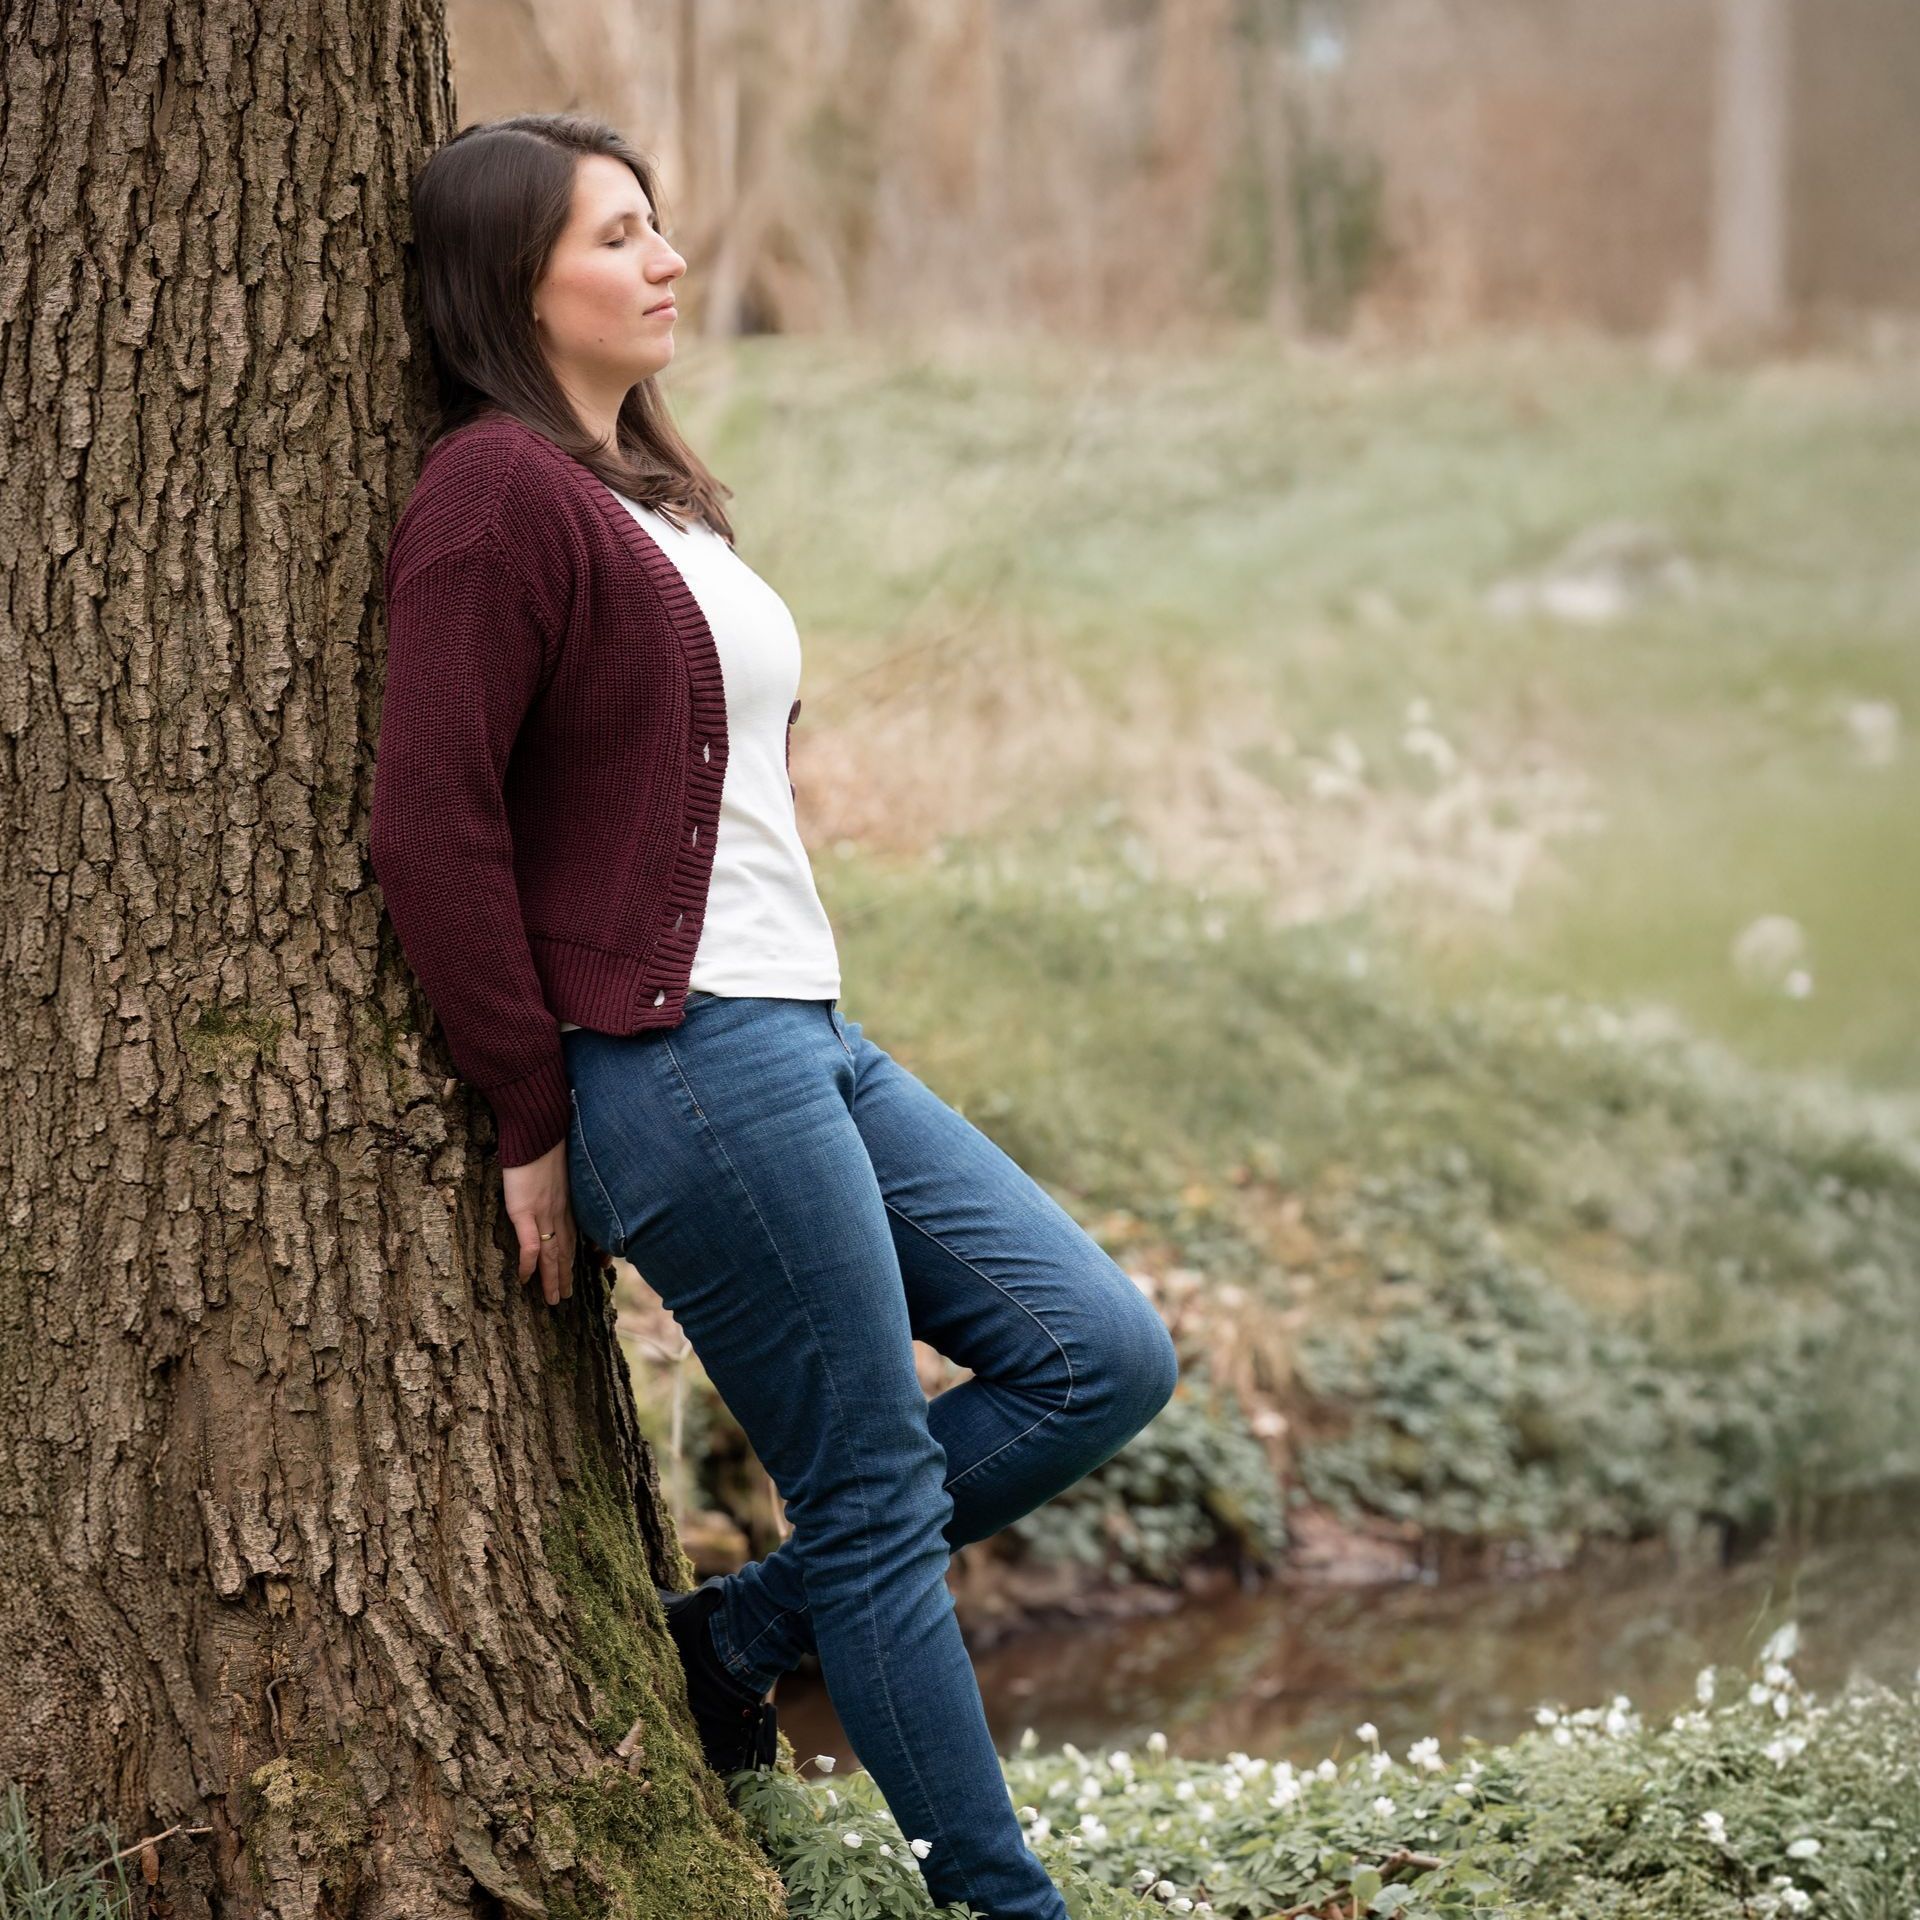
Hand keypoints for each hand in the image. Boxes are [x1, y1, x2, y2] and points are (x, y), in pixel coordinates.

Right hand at [501, 1139, 614, 1305]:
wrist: (537, 1128)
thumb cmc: (542, 1141)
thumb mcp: (554, 1165)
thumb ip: (553, 1181)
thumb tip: (548, 1185)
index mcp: (565, 1201)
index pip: (571, 1237)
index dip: (572, 1257)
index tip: (574, 1273)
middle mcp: (558, 1211)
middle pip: (565, 1251)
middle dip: (565, 1276)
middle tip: (565, 1298)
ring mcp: (543, 1212)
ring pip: (551, 1254)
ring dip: (552, 1279)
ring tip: (553, 1300)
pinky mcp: (525, 1210)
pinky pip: (529, 1244)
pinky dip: (529, 1263)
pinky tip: (525, 1279)